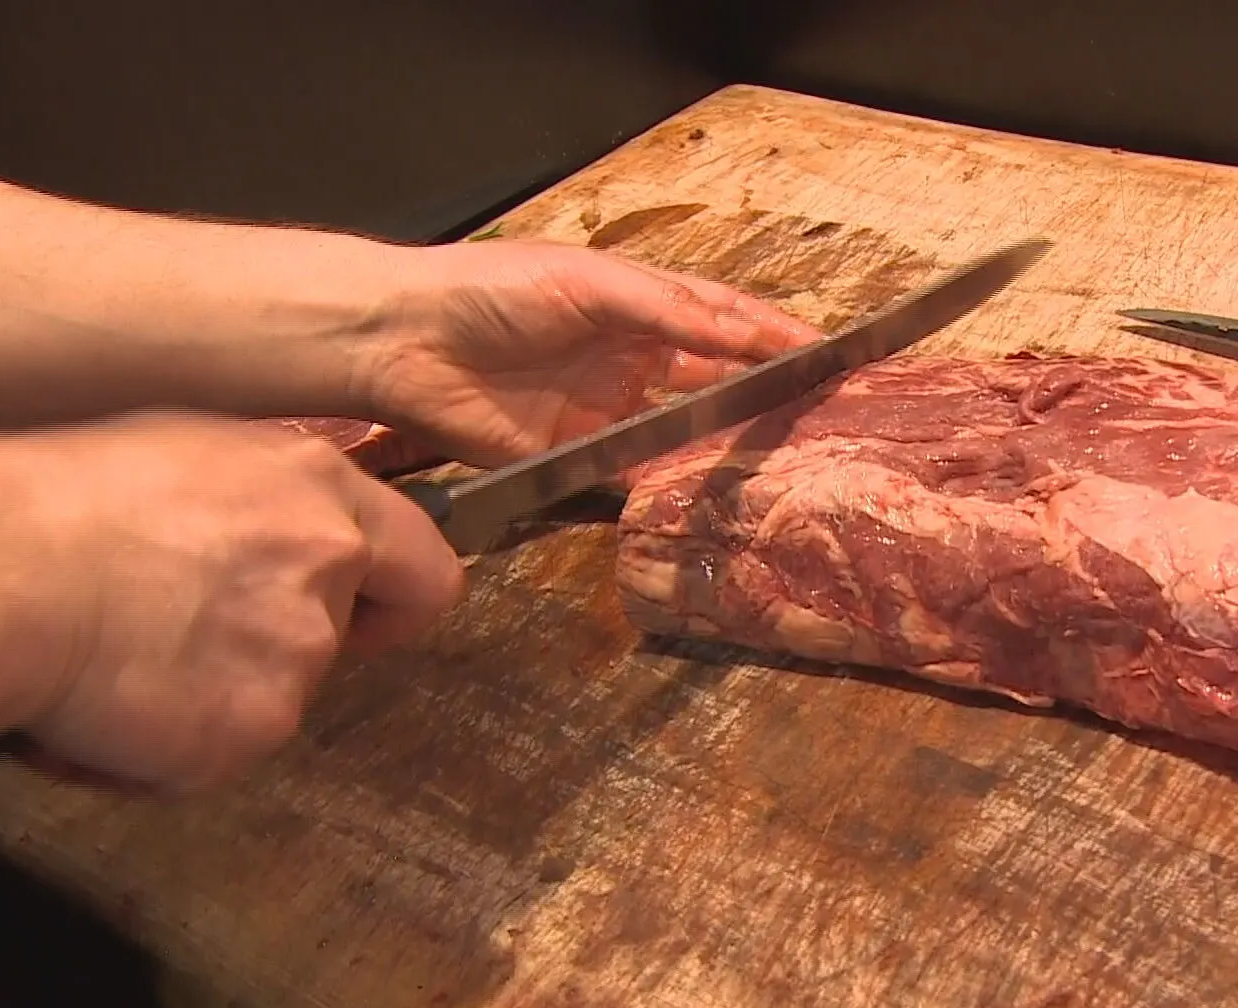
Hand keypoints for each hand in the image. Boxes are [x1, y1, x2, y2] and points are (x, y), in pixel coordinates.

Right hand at [0, 413, 463, 792]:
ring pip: (277, 698)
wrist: (3, 572)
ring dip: (215, 696)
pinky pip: (220, 756)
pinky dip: (167, 749)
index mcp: (320, 490)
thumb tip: (272, 526)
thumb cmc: (63, 503)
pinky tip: (109, 705)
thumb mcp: (191, 454)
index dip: (393, 601)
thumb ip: (265, 499)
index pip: (425, 566)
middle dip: (286, 648)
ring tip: (128, 661)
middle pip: (343, 636)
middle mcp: (330, 566)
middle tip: (203, 639)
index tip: (362, 614)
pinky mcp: (256, 726)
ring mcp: (300, 651)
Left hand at [362, 242, 822, 467]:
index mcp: (640, 303)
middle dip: (766, 393)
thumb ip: (668, 311)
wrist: (407, 341)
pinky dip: (672, 487)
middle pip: (716, 378)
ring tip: (785, 457)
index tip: (830, 352)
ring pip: (685, 431)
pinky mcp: (577, 459)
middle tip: (821, 412)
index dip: (776, 335)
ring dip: (729, 443)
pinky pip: (635, 478)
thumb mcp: (591, 284)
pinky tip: (712, 494)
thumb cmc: (495, 290)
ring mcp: (609, 411)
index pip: (725, 319)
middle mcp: (633, 358)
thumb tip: (742, 333)